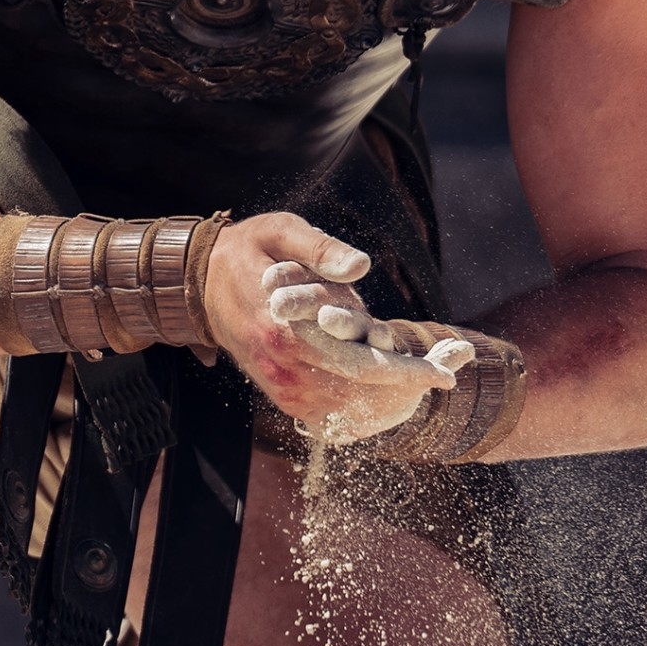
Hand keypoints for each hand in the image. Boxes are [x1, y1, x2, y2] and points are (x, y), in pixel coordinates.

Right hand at [204, 213, 467, 441]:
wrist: (197, 284)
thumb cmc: (246, 252)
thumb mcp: (280, 231)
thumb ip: (321, 248)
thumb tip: (362, 266)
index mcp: (285, 328)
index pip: (358, 361)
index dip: (405, 371)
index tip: (445, 372)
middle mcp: (283, 365)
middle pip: (360, 389)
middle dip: (408, 385)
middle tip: (449, 373)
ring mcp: (279, 384)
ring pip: (346, 408)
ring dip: (389, 399)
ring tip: (428, 377)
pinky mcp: (278, 391)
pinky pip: (326, 414)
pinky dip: (361, 408)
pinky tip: (388, 394)